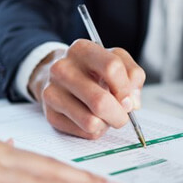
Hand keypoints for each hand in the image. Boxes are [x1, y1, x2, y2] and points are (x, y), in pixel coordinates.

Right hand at [28, 39, 145, 139]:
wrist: (59, 78)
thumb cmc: (91, 70)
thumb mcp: (115, 60)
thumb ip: (132, 75)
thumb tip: (131, 102)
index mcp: (81, 50)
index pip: (111, 68)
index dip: (126, 88)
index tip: (127, 97)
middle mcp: (62, 68)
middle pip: (100, 101)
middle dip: (119, 115)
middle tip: (121, 114)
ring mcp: (52, 92)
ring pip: (91, 122)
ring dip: (106, 124)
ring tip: (104, 115)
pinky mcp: (50, 113)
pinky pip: (82, 132)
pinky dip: (94, 130)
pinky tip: (90, 118)